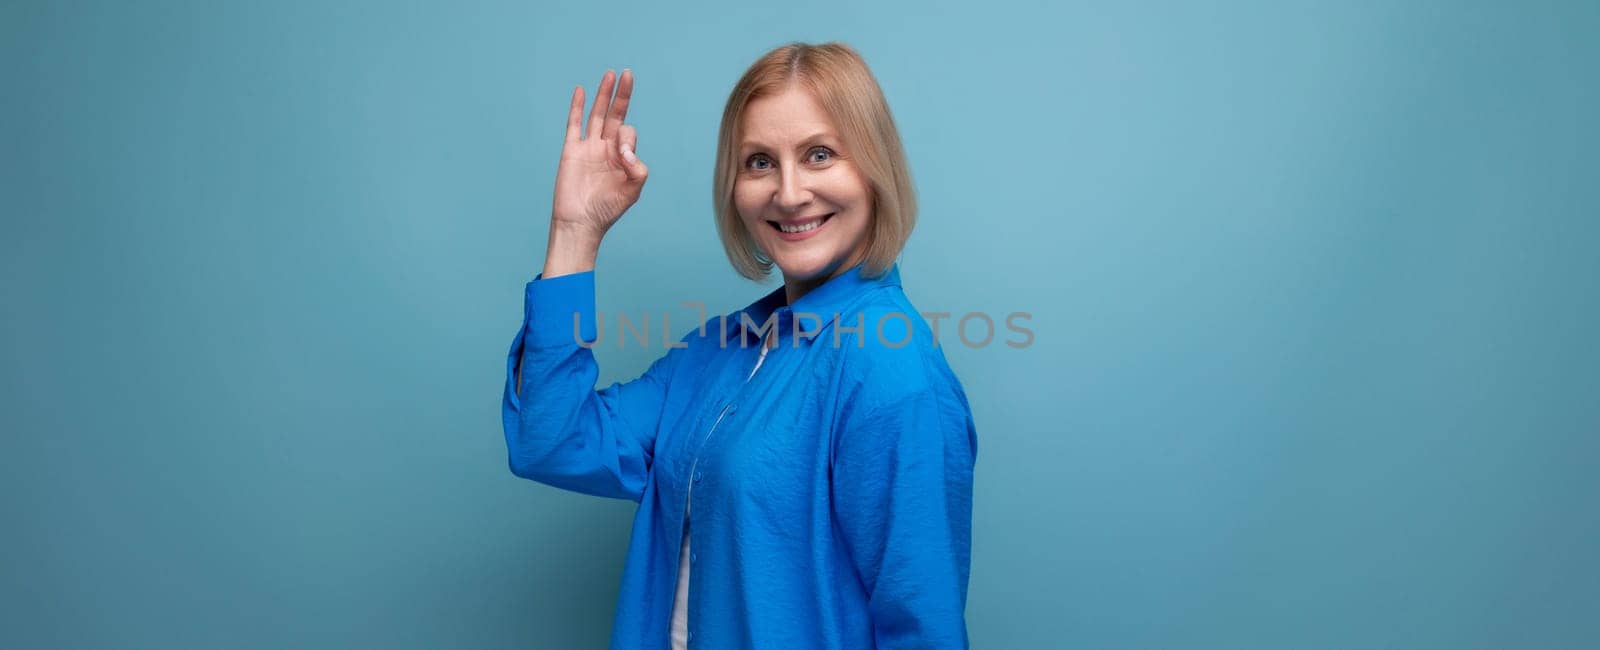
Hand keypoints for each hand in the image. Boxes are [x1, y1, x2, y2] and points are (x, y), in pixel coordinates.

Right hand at [549, 68, 647, 238]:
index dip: (627, 139)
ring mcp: (588, 147)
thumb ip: (638, 169)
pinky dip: (577, 107)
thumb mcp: (633, 190)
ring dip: (603, 95)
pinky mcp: (571, 150)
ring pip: (597, 115)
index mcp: (622, 157)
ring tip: (611, 75)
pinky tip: (581, 91)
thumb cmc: (607, 210)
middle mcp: (605, 148)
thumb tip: (625, 150)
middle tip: (627, 74)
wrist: (580, 223)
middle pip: (615, 115)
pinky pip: (574, 124)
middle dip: (622, 95)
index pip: (628, 133)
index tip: (622, 157)